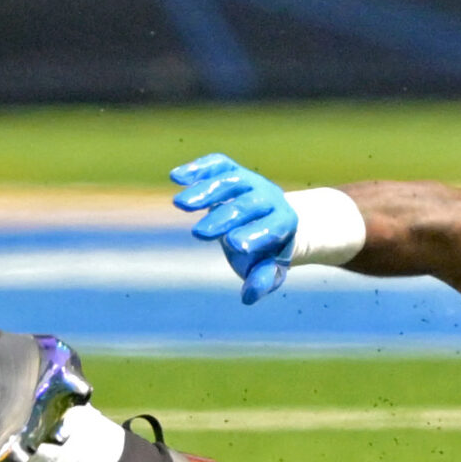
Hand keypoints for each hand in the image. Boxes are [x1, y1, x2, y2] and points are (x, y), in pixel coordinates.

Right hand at [171, 152, 297, 304]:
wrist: (267, 217)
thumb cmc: (264, 250)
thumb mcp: (265, 267)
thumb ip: (261, 279)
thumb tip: (248, 297)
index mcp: (284, 222)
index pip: (273, 227)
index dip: (255, 235)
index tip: (235, 245)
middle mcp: (270, 197)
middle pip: (249, 204)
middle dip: (224, 218)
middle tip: (200, 234)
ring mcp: (250, 180)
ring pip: (231, 180)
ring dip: (205, 191)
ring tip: (180, 204)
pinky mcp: (232, 169)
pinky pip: (217, 164)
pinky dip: (197, 168)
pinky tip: (176, 176)